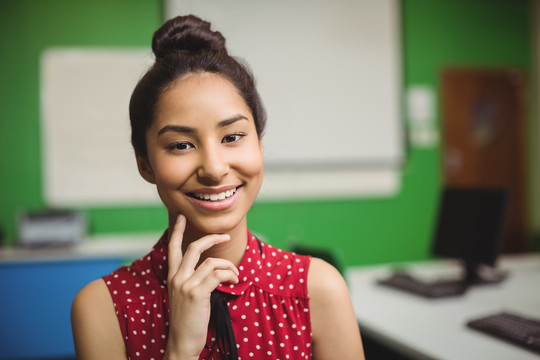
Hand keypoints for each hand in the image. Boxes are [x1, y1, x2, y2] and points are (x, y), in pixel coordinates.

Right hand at [164, 214, 238, 358]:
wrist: (182, 343)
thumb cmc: (188, 322)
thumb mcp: (185, 297)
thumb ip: (193, 281)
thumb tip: (213, 270)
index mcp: (173, 278)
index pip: (172, 249)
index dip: (177, 232)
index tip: (180, 217)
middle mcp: (177, 278)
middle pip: (194, 247)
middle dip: (212, 238)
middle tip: (226, 236)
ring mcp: (185, 285)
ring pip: (212, 262)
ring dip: (229, 266)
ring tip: (235, 276)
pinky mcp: (197, 293)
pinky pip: (218, 275)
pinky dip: (229, 275)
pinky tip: (233, 282)